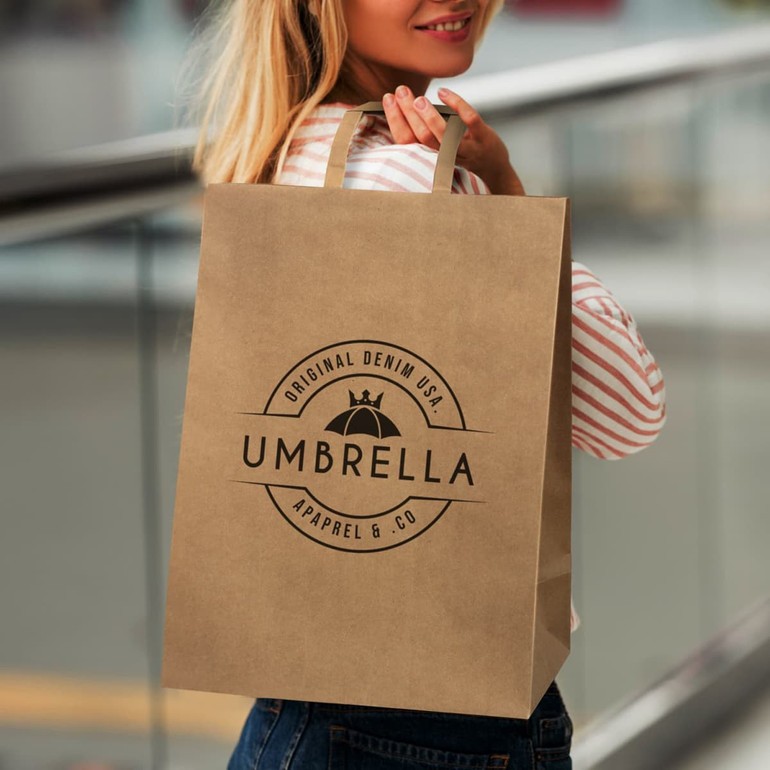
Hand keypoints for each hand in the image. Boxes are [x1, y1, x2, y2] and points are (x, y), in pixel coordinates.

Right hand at [382, 85, 524, 195]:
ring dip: (429, 117)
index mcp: (430, 157)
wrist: (493, 170)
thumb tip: (404, 106)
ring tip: (419, 99)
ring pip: (443, 136)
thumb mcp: (439, 149)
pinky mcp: (482, 138)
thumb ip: (424, 132)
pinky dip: (457, 104)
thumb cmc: (461, 154)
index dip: (395, 120)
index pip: (406, 141)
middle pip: (421, 137)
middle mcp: (446, 157)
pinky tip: (444, 92)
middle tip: (400, 92)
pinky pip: (468, 120)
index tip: (387, 99)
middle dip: (408, 114)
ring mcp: (465, 148)